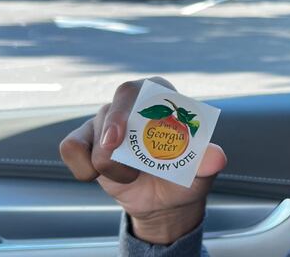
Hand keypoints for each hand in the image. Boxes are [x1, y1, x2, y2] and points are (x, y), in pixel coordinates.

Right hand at [59, 77, 226, 243]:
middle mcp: (132, 105)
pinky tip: (100, 175)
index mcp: (162, 101)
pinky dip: (82, 166)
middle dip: (113, 125)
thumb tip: (218, 158)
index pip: (148, 88)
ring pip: (93, 134)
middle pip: (115, 105)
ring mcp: (105, 122)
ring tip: (131, 176)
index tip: (135, 124)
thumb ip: (207, 162)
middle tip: (114, 148)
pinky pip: (71, 147)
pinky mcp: (85, 141)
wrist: (164, 201)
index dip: (139, 103)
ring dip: (110, 164)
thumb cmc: (183, 177)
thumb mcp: (200, 172)